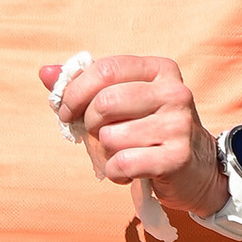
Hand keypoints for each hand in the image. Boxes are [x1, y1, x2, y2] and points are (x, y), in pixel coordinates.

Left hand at [40, 53, 226, 223]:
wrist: (197, 169)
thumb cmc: (150, 131)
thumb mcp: (123, 101)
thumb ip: (85, 86)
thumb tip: (45, 73)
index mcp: (159, 69)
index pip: (104, 70)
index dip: (75, 92)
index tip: (67, 111)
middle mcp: (174, 92)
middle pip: (105, 103)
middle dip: (88, 124)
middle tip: (94, 136)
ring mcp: (178, 124)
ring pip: (110, 136)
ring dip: (103, 152)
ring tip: (118, 154)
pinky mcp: (177, 157)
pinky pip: (123, 163)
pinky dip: (115, 172)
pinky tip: (127, 172)